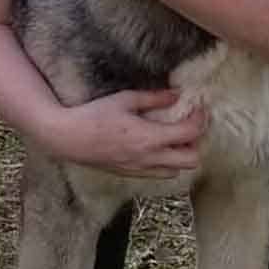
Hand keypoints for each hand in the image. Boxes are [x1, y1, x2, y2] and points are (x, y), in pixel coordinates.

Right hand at [43, 89, 207, 178]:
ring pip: (176, 171)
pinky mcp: (130, 174)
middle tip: (189, 124)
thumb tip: (177, 94)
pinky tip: (157, 146)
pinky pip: (158, 174)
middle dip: (196, 142)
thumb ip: (154, 98)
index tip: (200, 108)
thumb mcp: (125, 99)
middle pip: (191, 160)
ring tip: (174, 136)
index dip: (200, 120)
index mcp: (149, 138)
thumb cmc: (95, 114)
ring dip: (182, 155)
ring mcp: (140, 170)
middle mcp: (149, 158)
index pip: (189, 134)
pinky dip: (166, 163)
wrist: (68, 138)